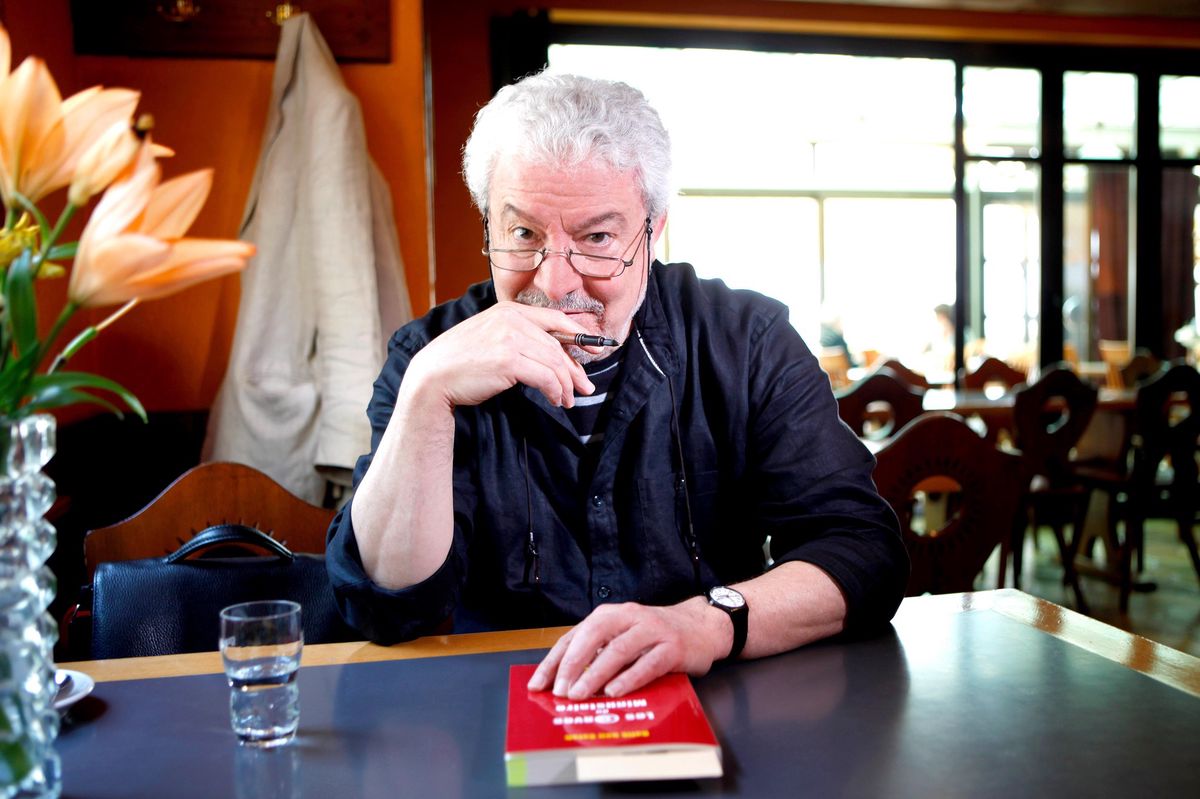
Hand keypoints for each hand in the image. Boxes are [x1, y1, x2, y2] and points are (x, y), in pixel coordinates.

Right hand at [403, 301, 601, 409]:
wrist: (432, 377)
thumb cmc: (460, 362)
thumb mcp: (490, 337)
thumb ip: (517, 337)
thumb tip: (551, 354)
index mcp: (508, 309)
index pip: (555, 319)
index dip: (579, 336)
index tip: (593, 351)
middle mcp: (511, 319)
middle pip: (557, 345)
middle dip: (575, 370)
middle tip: (585, 388)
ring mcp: (509, 338)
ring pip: (554, 362)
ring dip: (565, 385)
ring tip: (568, 400)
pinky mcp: (508, 360)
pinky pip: (545, 377)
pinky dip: (555, 391)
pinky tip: (555, 400)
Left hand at [527, 599, 729, 698]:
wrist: (703, 626)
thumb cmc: (657, 635)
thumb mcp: (624, 635)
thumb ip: (599, 652)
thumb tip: (564, 680)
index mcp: (610, 614)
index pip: (575, 636)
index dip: (554, 661)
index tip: (539, 684)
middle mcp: (629, 617)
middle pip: (593, 637)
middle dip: (572, 664)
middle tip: (559, 690)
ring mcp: (652, 630)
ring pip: (618, 650)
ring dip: (595, 673)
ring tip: (580, 694)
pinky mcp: (673, 647)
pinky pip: (647, 663)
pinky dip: (629, 678)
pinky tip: (614, 692)